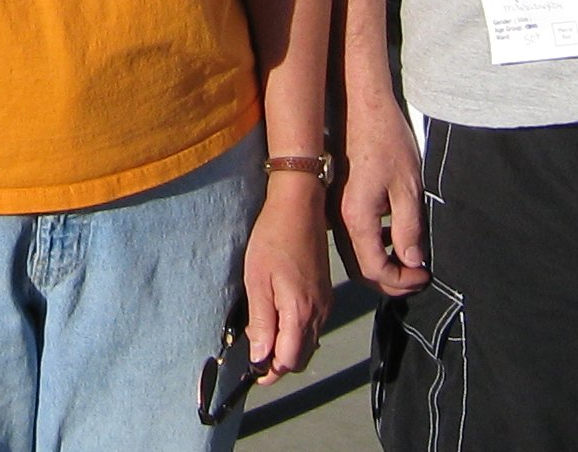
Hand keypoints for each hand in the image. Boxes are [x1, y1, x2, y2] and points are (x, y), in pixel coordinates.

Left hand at [242, 175, 330, 382]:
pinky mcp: (325, 293)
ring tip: (263, 332)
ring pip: (309, 343)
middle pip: (302, 357)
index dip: (269, 370)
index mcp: (301, 312)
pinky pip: (313, 326)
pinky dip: (297, 331)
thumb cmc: (273, 238)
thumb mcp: (257, 280)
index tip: (252, 370)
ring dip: (288, 347)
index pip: (289, 360)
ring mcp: (325, 303)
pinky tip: (278, 316)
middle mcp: (319, 313)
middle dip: (279, 362)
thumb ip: (261, 322)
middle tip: (255, 353)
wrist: (300, 207)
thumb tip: (259, 356)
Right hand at [333, 86, 427, 294]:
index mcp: (356, 218)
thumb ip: (409, 228)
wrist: (360, 105)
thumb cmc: (387, 140)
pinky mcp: (336, 201)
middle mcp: (338, 219)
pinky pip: (350, 238)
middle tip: (417, 277)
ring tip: (408, 262)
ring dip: (380, 266)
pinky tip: (391, 238)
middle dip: (390, 281)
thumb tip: (412, 262)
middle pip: (360, 269)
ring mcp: (333, 210)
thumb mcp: (408, 185)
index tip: (424, 276)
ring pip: (353, 255)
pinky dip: (371, 249)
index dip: (402, 281)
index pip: (375, 269)